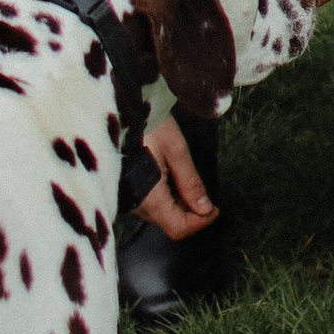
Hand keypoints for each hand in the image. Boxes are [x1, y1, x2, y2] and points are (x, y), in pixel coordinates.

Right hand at [133, 114, 217, 241]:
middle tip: (204, 193)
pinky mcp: (123, 188)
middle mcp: (135, 204)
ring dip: (177, 205)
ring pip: (158, 214)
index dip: (200, 222)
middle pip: (168, 223)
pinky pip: (147, 203)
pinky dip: (163, 197)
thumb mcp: (176, 150)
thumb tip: (205, 209)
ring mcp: (127, 197)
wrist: (118, 106)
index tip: (215, 208)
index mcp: (149, 198)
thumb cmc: (148, 124)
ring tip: (185, 180)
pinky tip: (169, 177)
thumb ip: (190, 182)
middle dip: (190, 213)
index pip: (178, 228)